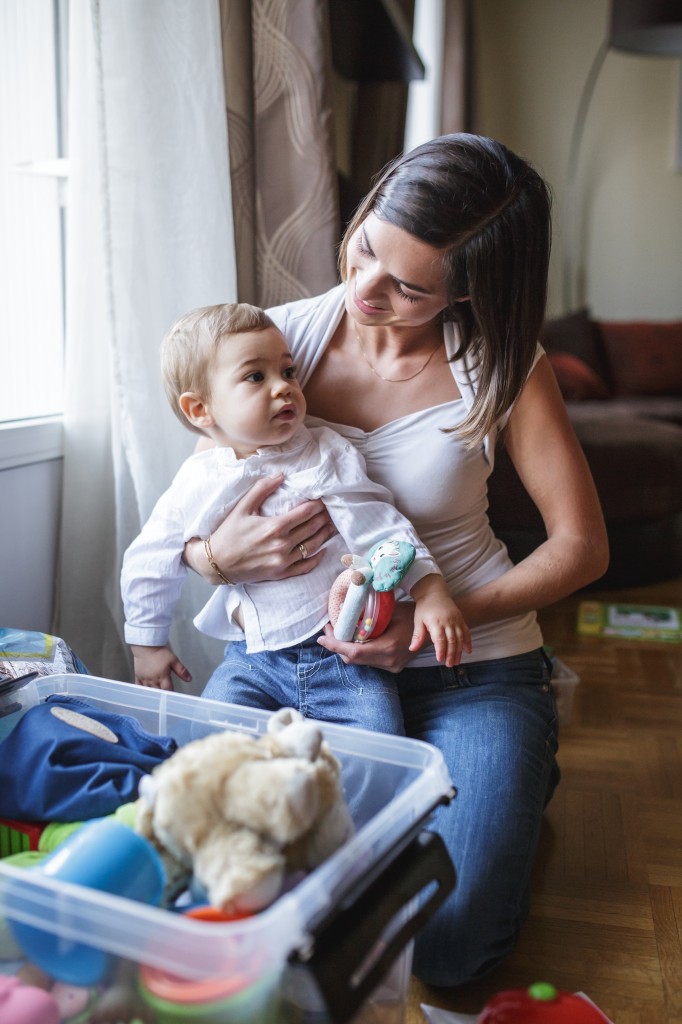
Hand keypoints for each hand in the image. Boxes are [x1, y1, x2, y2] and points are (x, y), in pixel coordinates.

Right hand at [130, 644, 190, 690]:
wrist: (146, 646)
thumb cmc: (160, 652)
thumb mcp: (174, 660)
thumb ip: (181, 671)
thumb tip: (189, 679)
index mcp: (162, 676)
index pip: (168, 690)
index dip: (171, 692)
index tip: (173, 694)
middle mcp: (153, 680)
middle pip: (158, 692)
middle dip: (162, 694)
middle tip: (165, 695)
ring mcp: (144, 679)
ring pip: (148, 691)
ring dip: (153, 693)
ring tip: (156, 695)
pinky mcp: (138, 676)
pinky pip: (139, 687)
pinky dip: (143, 690)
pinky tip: (145, 692)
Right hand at [183, 473, 336, 584]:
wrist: (216, 562)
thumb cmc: (228, 533)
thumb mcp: (242, 507)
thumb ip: (262, 489)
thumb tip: (280, 475)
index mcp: (275, 526)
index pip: (306, 513)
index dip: (318, 505)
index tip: (324, 499)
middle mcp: (282, 544)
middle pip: (312, 528)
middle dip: (324, 518)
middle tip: (332, 511)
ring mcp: (283, 561)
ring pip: (312, 547)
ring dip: (325, 535)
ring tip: (332, 526)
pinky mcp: (281, 574)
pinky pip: (305, 567)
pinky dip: (316, 558)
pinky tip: (322, 550)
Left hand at [317, 602, 416, 673]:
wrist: (433, 630)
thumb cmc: (412, 615)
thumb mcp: (390, 611)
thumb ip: (369, 617)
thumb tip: (346, 612)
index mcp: (387, 647)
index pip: (354, 652)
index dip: (335, 646)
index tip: (322, 638)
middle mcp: (388, 661)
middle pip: (354, 659)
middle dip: (337, 646)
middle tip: (328, 631)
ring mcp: (391, 667)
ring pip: (360, 662)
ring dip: (346, 650)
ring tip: (338, 633)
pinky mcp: (392, 667)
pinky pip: (369, 661)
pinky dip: (358, 652)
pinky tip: (354, 639)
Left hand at [408, 574, 471, 667]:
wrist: (434, 592)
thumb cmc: (424, 607)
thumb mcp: (418, 620)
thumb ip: (417, 635)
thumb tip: (412, 649)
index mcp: (436, 622)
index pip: (440, 639)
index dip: (441, 650)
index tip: (440, 659)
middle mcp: (448, 621)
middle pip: (452, 640)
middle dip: (451, 654)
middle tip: (449, 664)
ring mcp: (456, 620)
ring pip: (460, 638)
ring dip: (459, 651)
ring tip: (456, 662)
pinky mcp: (461, 619)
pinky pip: (466, 631)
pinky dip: (468, 642)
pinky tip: (468, 651)